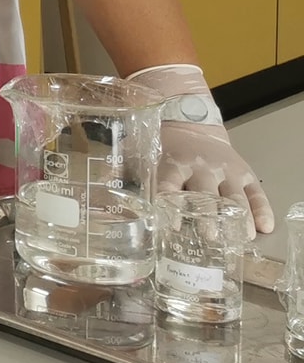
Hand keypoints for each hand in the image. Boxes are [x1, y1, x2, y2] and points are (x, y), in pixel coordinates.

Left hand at [135, 63, 274, 234]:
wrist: (190, 124)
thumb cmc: (162, 147)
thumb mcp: (140, 153)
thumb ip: (122, 170)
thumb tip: (98, 183)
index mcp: (172, 162)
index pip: (169, 183)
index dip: (169, 203)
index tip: (170, 225)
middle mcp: (200, 166)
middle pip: (205, 193)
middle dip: (206, 215)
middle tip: (207, 237)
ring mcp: (225, 170)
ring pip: (234, 195)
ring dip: (237, 217)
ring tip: (239, 238)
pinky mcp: (244, 172)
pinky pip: (256, 192)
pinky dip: (261, 210)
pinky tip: (263, 227)